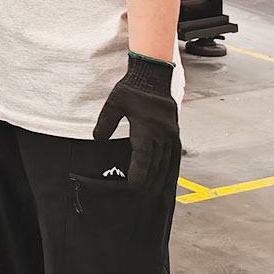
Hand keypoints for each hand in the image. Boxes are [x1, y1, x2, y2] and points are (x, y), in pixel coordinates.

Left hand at [93, 53, 178, 188]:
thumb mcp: (114, 103)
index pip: (143, 158)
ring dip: (160, 179)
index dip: (138, 174)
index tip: (133, 187)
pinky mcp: (174, 133)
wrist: (153, 76)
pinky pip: (175, 156)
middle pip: (156, 165)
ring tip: (152, 193)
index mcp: (146, 128)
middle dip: (148, 182)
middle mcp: (161, 134)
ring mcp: (170, 134)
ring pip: (167, 163)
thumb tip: (98, 139)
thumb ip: (105, 122)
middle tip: (140, 197)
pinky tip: (167, 179)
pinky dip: (171, 170)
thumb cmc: (132, 89)